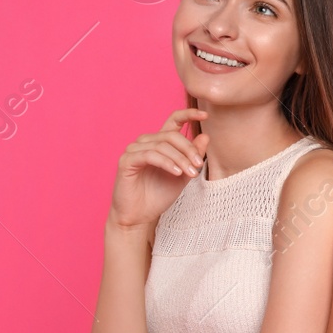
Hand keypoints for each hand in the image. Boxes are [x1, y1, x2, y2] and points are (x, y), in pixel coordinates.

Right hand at [109, 109, 211, 229]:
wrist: (139, 217)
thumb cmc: (158, 196)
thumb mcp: (183, 175)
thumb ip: (193, 157)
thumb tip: (205, 137)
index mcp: (159, 143)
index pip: (173, 121)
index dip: (188, 114)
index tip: (205, 116)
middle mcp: (146, 142)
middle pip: (171, 135)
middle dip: (189, 149)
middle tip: (199, 165)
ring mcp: (134, 150)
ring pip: (162, 146)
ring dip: (180, 159)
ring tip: (190, 173)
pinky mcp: (126, 160)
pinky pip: (149, 155)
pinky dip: (166, 162)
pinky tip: (176, 173)